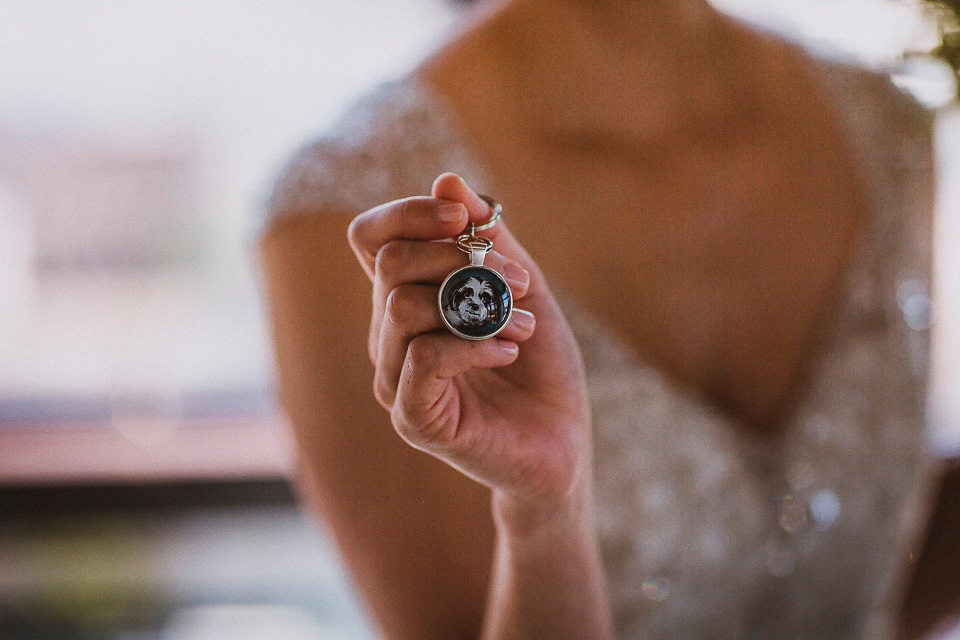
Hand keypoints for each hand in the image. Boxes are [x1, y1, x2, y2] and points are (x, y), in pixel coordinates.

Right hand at [347, 173, 591, 507]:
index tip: (463, 219)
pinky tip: (507, 353)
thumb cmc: (540, 365)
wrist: (561, 441)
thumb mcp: (524, 288)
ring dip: (477, 305)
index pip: (371, 237)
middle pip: (389, 263)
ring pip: (400, 307)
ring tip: (521, 326)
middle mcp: (389, 336)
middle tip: (520, 283)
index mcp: (407, 299)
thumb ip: (489, 240)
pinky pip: (422, 358)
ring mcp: (395, 379)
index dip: (409, 213)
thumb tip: (448, 179)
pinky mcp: (413, 419)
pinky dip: (473, 345)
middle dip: (461, 257)